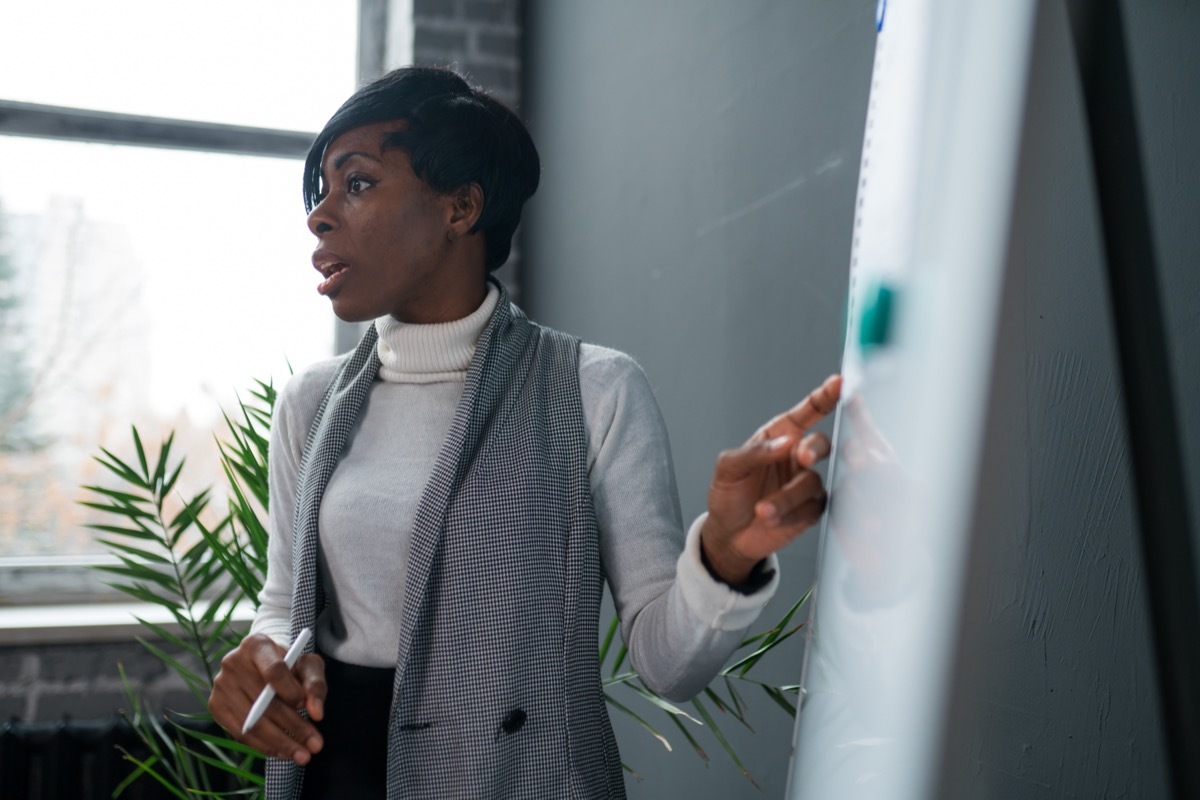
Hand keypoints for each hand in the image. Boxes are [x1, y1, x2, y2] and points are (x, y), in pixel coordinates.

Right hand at [208, 633, 326, 764]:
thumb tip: (316, 713)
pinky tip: (281, 751)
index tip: (307, 707)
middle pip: (264, 702)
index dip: (291, 692)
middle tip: (315, 745)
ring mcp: (220, 685)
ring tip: (301, 754)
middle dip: (293, 727)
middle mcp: (232, 663)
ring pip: (252, 723)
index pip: (274, 671)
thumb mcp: (308, 665)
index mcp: (256, 645)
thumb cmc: (289, 664)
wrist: (263, 664)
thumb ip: (315, 685)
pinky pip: (240, 733)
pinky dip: (263, 746)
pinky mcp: (216, 706)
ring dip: (280, 743)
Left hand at [701, 374, 841, 583]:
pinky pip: (813, 509)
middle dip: (814, 449)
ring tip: (762, 510)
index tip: (839, 383)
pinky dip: (791, 516)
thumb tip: (784, 443)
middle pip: (821, 444)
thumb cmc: (728, 494)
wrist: (729, 535)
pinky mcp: (811, 510)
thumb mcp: (729, 469)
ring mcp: (806, 484)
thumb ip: (754, 453)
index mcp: (780, 436)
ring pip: (813, 483)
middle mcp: (797, 457)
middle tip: (802, 457)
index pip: (807, 412)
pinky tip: (773, 520)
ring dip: (787, 498)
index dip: (824, 397)